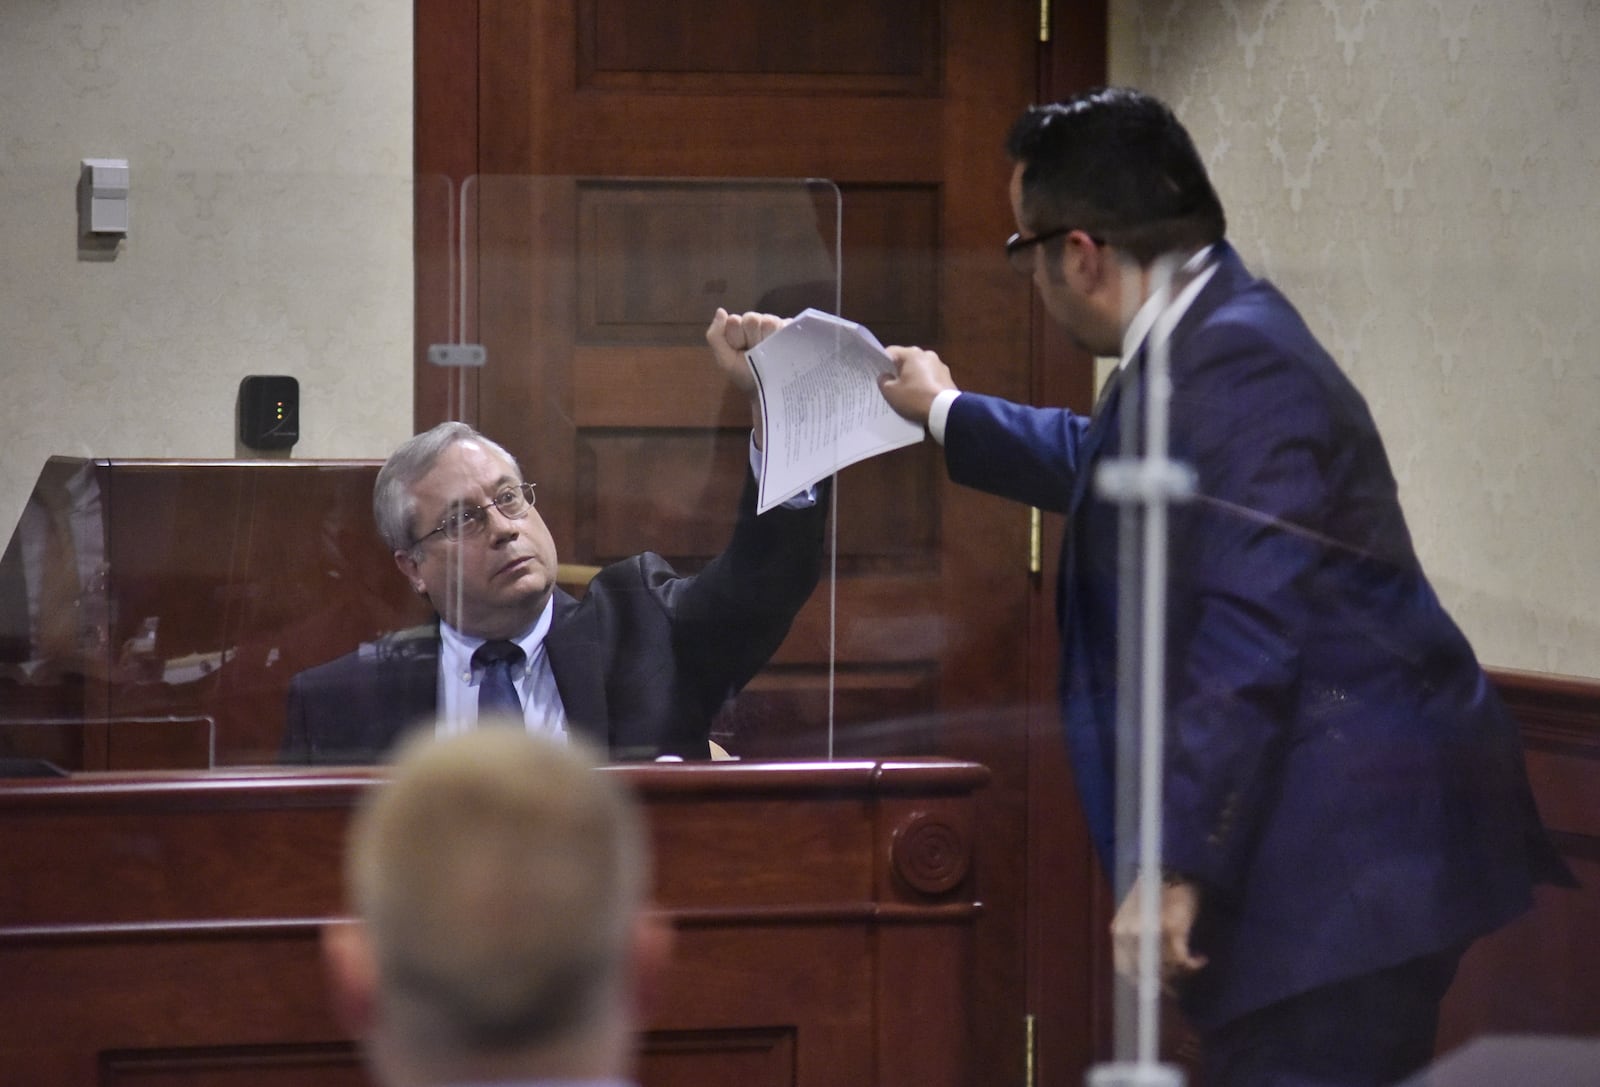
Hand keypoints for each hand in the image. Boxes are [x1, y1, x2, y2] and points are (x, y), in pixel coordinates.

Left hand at [705, 308, 787, 396]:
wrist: (769, 388)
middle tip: (755, 353)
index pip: (735, 321)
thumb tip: (721, 310)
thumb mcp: (726, 360)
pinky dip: (782, 339)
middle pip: (752, 319)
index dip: (737, 338)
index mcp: (738, 325)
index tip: (740, 350)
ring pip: (769, 321)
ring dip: (768, 340)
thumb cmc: (745, 374)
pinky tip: (781, 349)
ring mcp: (774, 323)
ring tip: (768, 353)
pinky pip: (785, 325)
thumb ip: (716, 336)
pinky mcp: (790, 327)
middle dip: (752, 339)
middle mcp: (756, 321)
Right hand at [879, 345, 957, 424]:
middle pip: (906, 361)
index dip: (881, 363)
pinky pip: (930, 379)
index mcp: (912, 354)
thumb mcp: (891, 392)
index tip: (877, 374)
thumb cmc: (915, 398)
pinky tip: (921, 397)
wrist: (945, 411)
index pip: (891, 352)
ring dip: (913, 378)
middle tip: (890, 385)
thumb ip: (883, 381)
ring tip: (907, 394)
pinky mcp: (948, 378)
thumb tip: (885, 376)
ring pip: (920, 370)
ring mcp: (940, 366)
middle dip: (898, 372)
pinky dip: (924, 385)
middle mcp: (927, 354)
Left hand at [1111, 874, 1207, 994]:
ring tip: (1190, 967)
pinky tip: (1200, 960)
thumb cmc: (1155, 896)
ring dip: (1180, 971)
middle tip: (1177, 986)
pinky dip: (1193, 964)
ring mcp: (1150, 931)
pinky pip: (1182, 959)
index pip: (1123, 968)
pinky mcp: (1173, 928)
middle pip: (1145, 971)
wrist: (1174, 872)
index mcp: (1118, 930)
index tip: (1154, 989)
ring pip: (1165, 966)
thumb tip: (1142, 978)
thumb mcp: (1136, 919)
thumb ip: (1135, 944)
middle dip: (1162, 980)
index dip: (1139, 982)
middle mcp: (1129, 932)